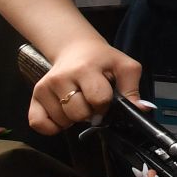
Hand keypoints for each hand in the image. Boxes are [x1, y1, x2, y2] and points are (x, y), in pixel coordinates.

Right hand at [26, 39, 141, 135]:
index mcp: (86, 69)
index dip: (105, 105)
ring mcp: (45, 87)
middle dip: (90, 114)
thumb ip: (133, 89)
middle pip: (79, 113)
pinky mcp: (34, 96)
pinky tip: (63, 116)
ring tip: (79, 103)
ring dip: (74, 119)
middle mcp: (62, 77)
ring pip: (62, 120)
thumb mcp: (124, 67)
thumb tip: (141, 109)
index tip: (106, 99)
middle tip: (92, 102)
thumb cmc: (102, 61)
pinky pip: (38, 123)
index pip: (98, 99)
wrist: (76, 49)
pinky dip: (52, 127)